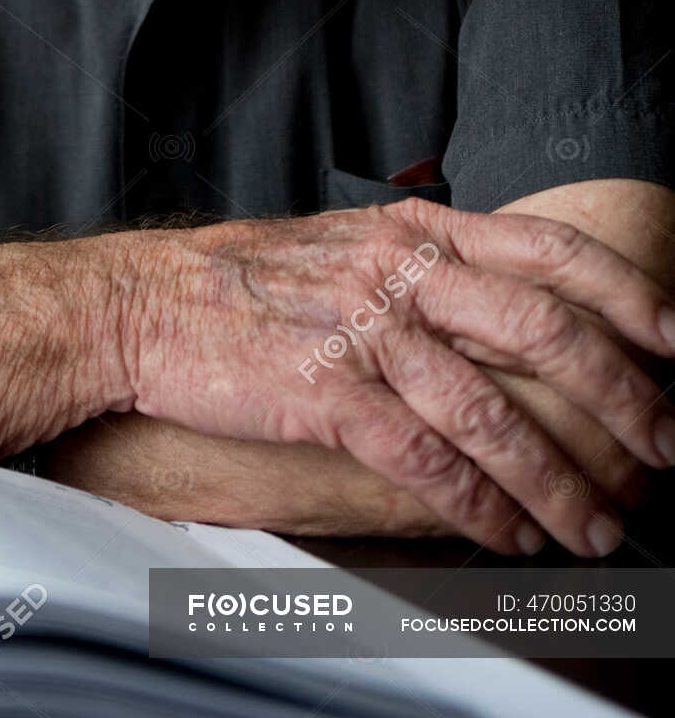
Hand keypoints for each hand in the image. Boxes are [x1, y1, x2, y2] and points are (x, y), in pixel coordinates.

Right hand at [117, 199, 674, 554]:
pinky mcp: (323, 389)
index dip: (624, 293)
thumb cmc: (244, 280)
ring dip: (556, 478)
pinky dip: (477, 503)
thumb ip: (424, 265)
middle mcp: (398, 268)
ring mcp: (360, 327)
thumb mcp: (346, 243)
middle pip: (540, 327)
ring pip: (489, 408)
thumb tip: (507, 308)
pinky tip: (506, 535)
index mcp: (413, 227)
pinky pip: (423, 456)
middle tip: (664, 447)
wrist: (142, 302)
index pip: (545, 249)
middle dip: (620, 395)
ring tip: (594, 527)